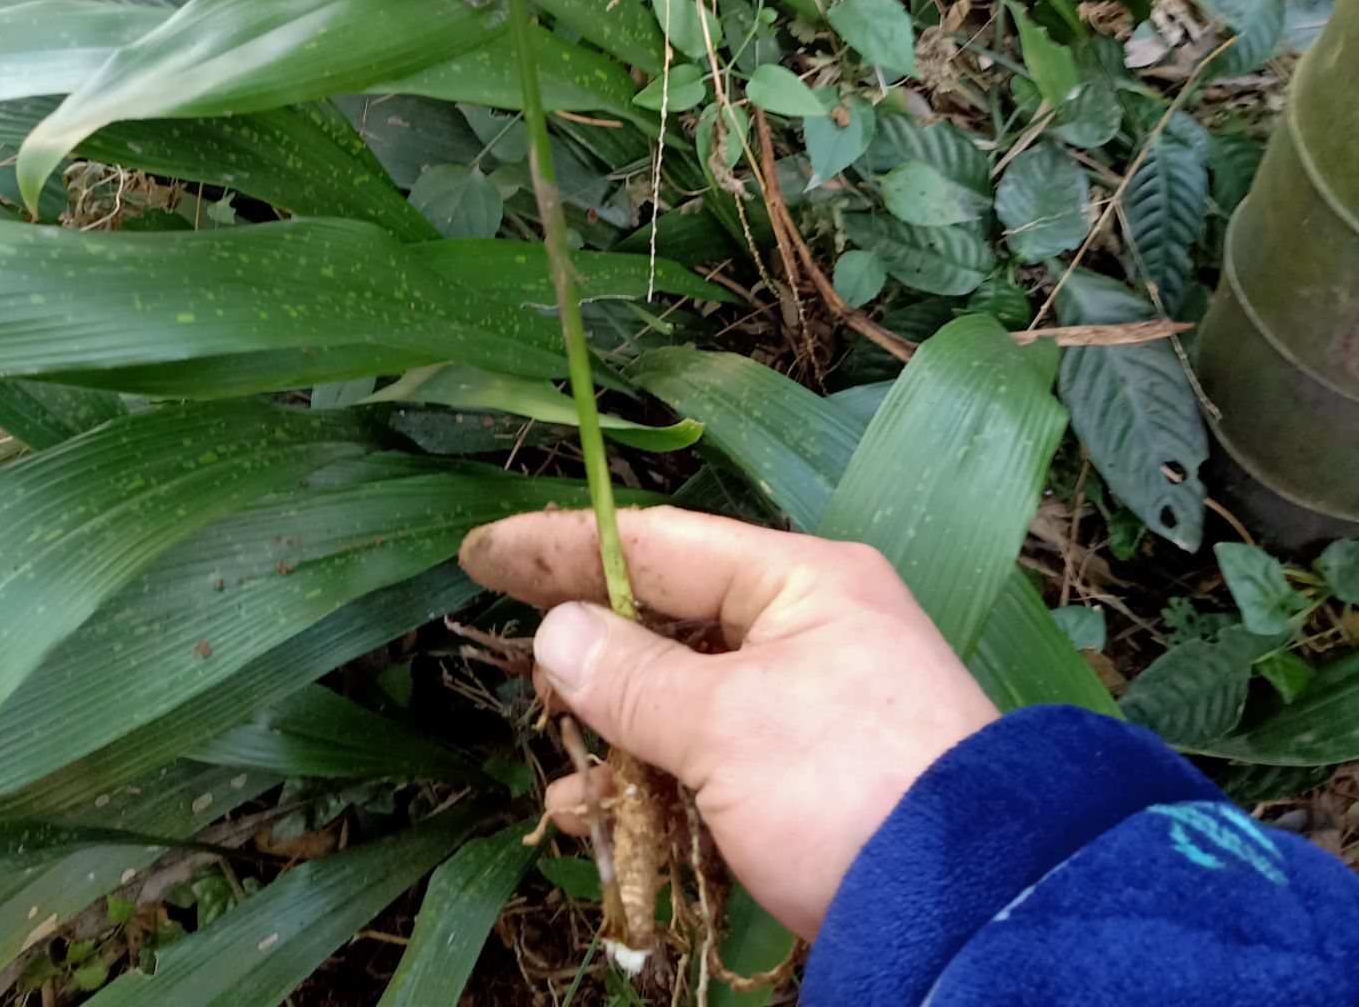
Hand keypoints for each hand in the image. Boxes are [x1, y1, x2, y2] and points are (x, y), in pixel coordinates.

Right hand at [459, 505, 996, 938]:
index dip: (563, 546)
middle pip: (671, 622)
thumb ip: (631, 676)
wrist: (973, 911)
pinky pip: (715, 764)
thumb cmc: (848, 787)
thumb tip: (557, 633)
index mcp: (802, 582)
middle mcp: (812, 629)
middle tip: (521, 677)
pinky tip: (607, 824)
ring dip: (619, 741)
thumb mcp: (726, 725)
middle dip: (591, 656)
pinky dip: (660, 787)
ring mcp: (817, 709)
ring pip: (688, 703)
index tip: (482, 554)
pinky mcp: (818, 784)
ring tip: (561, 781)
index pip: (657, 543)